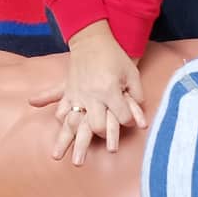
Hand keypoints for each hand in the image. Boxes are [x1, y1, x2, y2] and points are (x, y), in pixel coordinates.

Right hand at [29, 21, 146, 165]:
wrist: (92, 38)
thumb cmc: (114, 56)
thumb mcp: (131, 73)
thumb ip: (136, 95)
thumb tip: (140, 118)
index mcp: (109, 91)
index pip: (121, 117)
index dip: (129, 121)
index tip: (130, 121)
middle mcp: (91, 96)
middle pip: (95, 126)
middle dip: (101, 137)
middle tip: (101, 148)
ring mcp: (77, 94)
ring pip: (71, 122)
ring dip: (65, 140)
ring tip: (57, 157)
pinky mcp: (68, 90)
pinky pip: (59, 105)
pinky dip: (59, 116)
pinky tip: (57, 125)